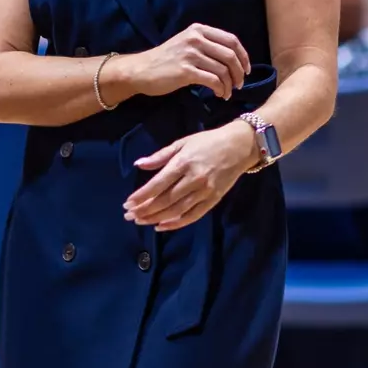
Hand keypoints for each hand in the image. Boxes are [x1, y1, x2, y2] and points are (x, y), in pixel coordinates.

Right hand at [114, 23, 250, 100]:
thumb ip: (206, 45)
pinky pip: (213, 80)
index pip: (232, 40)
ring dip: (229, 84)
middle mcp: (196, 39)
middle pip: (230, 55)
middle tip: (239, 84)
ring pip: (223, 70)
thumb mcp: (186, 43)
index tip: (246, 69)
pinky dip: (220, 89)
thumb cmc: (165, 60)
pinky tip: (219, 94)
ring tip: (227, 92)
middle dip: (239, 72)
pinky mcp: (185, 71)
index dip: (243, 56)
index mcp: (198, 30)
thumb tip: (232, 59)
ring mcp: (190, 54)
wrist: (141, 70)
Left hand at [124, 124, 258, 231]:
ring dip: (156, 218)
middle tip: (129, 216)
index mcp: (183, 163)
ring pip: (176, 210)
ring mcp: (204, 192)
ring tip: (141, 221)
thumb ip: (160, 156)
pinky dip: (176, 223)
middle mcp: (193, 179)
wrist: (240, 146)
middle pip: (165, 200)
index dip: (141, 196)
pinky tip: (161, 226)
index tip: (127, 204)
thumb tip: (139, 164)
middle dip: (145, 209)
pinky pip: (192, 215)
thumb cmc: (208, 142)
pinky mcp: (213, 200)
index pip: (158, 184)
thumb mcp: (182, 143)